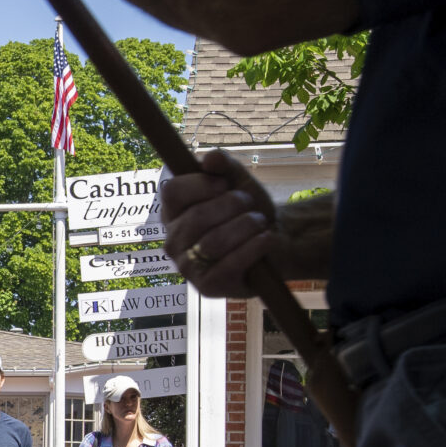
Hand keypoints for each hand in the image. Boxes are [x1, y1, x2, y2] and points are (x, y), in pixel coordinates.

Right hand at [162, 149, 280, 299]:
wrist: (274, 241)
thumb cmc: (248, 211)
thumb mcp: (238, 182)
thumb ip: (224, 166)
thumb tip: (210, 158)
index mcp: (173, 213)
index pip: (171, 192)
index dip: (200, 184)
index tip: (224, 184)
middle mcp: (173, 241)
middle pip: (196, 218)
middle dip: (231, 206)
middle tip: (249, 204)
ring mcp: (187, 266)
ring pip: (214, 242)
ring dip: (246, 226)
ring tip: (260, 221)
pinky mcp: (207, 287)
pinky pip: (228, 265)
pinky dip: (253, 247)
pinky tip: (266, 238)